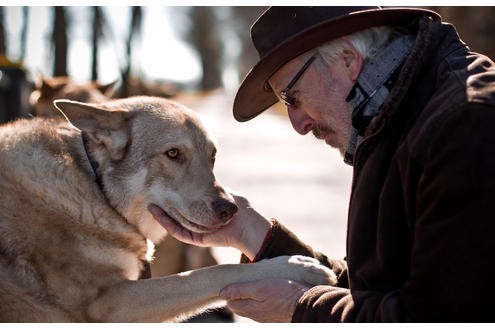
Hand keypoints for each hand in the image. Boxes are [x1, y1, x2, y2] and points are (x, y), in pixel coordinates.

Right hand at [148, 193, 270, 258]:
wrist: (248, 224)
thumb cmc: (239, 208)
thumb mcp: (223, 194)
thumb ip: (210, 189)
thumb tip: (199, 178)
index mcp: (204, 212)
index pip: (185, 204)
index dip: (174, 197)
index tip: (164, 186)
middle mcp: (199, 222)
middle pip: (176, 215)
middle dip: (163, 208)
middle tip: (151, 196)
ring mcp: (196, 231)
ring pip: (174, 224)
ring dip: (161, 216)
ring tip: (150, 206)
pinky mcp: (196, 239)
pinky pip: (178, 232)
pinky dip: (167, 224)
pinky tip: (158, 214)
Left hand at [219, 278, 308, 321]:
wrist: (305, 303)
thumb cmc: (283, 293)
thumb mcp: (260, 287)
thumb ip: (240, 290)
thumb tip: (222, 293)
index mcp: (249, 309)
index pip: (230, 302)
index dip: (230, 290)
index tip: (235, 280)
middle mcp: (255, 315)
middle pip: (239, 305)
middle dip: (238, 294)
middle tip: (243, 281)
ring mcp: (264, 316)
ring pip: (250, 305)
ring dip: (249, 295)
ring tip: (255, 283)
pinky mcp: (273, 314)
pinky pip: (260, 306)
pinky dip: (259, 299)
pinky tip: (266, 290)